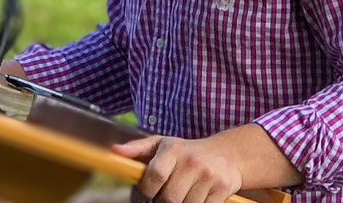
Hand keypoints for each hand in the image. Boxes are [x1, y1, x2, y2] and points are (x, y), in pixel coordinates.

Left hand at [113, 134, 241, 202]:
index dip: (145, 191)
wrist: (226, 154)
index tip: (144, 196)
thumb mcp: (162, 145)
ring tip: (180, 197)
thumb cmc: (186, 152)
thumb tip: (115, 151)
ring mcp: (208, 175)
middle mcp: (192, 161)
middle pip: (169, 198)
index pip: (155, 175)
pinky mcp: (222, 188)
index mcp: (173, 149)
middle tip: (162, 199)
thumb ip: (138, 149)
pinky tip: (194, 199)